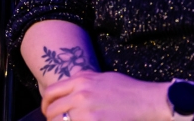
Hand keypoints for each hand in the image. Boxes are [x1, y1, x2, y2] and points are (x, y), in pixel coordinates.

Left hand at [42, 71, 169, 120]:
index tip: (47, 111)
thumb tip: (70, 89)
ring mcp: (87, 112)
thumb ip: (83, 81)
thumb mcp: (102, 77)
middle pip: (53, 111)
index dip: (45, 104)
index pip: (51, 92)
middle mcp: (81, 95)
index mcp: (81, 80)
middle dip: (52, 119)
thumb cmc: (129, 89)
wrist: (148, 101)